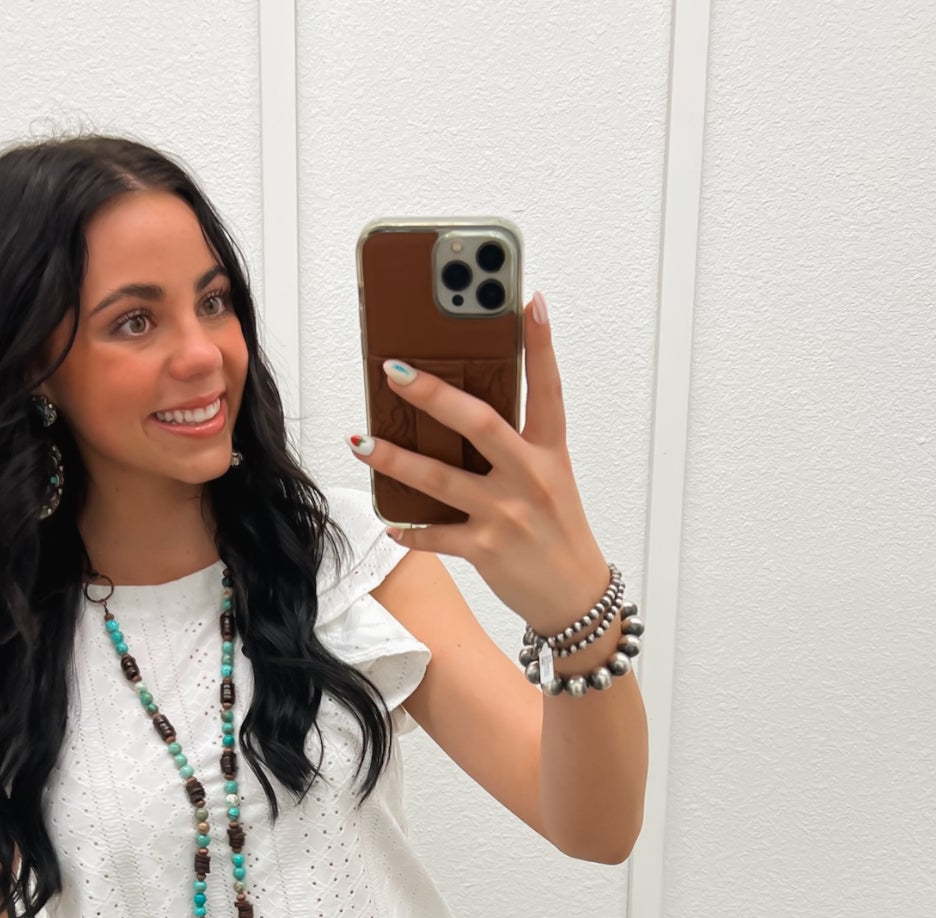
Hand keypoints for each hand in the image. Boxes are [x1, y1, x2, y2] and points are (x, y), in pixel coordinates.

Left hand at [348, 293, 610, 635]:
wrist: (574, 598)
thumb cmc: (558, 533)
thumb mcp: (550, 481)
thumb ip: (516, 448)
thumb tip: (462, 416)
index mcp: (550, 453)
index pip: (547, 389)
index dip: (540, 345)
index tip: (528, 301)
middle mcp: (530, 478)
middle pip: (479, 424)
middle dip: (433, 395)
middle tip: (394, 371)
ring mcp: (506, 515)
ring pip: (440, 479)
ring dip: (394, 460)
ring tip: (361, 441)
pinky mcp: (485, 550)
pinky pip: (435, 535)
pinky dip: (408, 530)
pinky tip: (388, 521)